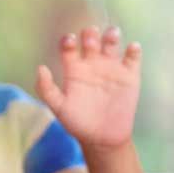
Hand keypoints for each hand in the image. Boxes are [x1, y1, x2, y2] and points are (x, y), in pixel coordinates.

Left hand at [36, 26, 141, 150]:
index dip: (68, 41)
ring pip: (111, 44)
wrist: (101, 138)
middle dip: (90, 35)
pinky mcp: (129, 76)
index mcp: (73, 69)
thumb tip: (40, 68)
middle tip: (90, 37)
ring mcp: (110, 68)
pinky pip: (132, 58)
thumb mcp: (58, 106)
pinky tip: (131, 47)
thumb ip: (46, 88)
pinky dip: (133, 50)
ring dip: (111, 36)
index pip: (69, 47)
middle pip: (90, 41)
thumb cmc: (76, 121)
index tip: (70, 41)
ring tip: (111, 34)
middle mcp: (91, 64)